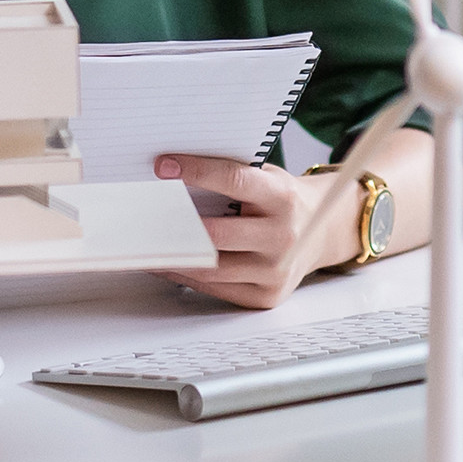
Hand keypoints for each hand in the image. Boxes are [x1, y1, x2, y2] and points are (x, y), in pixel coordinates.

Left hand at [149, 156, 355, 309]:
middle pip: (216, 233)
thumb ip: (230, 175)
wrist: (321, 233)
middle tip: (141, 212)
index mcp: (282, 197)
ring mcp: (275, 271)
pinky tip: (164, 261)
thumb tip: (169, 173)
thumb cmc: (280, 200)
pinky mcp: (266, 296)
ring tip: (142, 241)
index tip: (162, 165)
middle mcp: (282, 236)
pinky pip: (215, 288)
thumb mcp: (266, 177)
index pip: (235, 180)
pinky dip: (185, 274)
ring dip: (171, 254)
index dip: (196, 171)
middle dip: (174, 223)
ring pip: (210, 267)